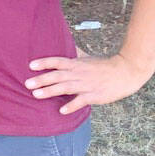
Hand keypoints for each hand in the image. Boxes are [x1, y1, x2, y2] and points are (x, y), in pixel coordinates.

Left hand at [24, 51, 152, 114]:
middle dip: (42, 79)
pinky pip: (81, 101)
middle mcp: (79, 73)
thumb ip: (76, 54)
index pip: (57, 61)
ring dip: (50, 91)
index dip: (44, 63)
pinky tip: (61, 111)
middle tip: (27, 84)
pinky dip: (71, 106)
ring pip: (65, 87)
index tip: (30, 65)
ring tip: (36, 95)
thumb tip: (66, 44)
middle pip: (57, 75)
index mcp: (77, 64)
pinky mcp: (95, 95)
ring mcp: (86, 84)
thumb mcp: (88, 58)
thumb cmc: (106, 65)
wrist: (127, 71)